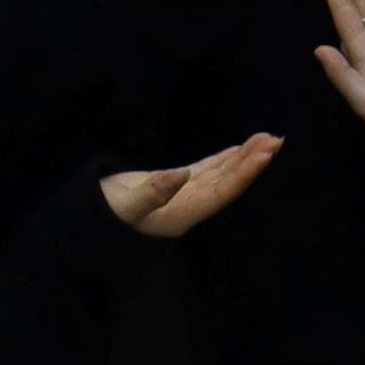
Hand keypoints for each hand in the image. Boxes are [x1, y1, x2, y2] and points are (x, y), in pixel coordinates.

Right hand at [100, 132, 282, 241]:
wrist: (89, 224)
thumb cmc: (105, 215)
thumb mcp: (125, 205)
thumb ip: (153, 192)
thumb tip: (181, 175)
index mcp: (183, 213)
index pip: (222, 192)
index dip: (245, 174)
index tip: (265, 154)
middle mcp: (190, 207)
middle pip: (227, 183)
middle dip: (251, 162)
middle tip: (275, 140)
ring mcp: (183, 197)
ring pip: (220, 176)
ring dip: (243, 158)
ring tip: (266, 139)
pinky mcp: (175, 186)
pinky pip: (206, 172)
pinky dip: (224, 159)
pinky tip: (238, 150)